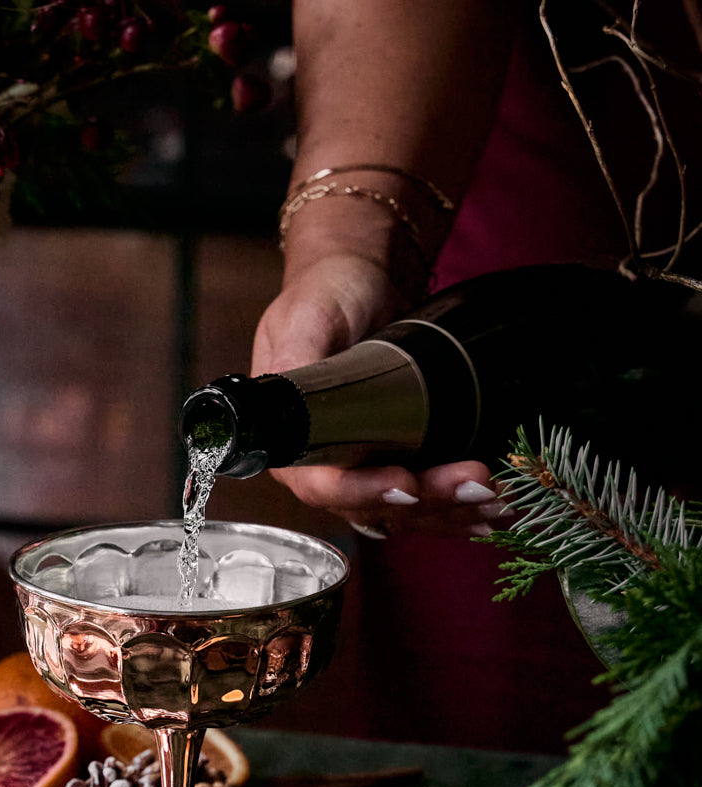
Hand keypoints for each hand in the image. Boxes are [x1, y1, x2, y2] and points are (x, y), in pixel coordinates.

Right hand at [252, 253, 505, 538]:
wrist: (363, 276)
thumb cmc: (327, 291)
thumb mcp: (305, 318)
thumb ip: (296, 358)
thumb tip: (290, 392)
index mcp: (293, 440)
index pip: (323, 486)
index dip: (364, 493)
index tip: (407, 485)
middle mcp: (325, 464)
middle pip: (373, 506)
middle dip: (429, 502)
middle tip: (475, 482)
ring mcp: (365, 467)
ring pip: (406, 511)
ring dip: (452, 510)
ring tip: (497, 498)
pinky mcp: (398, 460)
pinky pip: (425, 502)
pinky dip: (459, 510)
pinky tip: (494, 510)